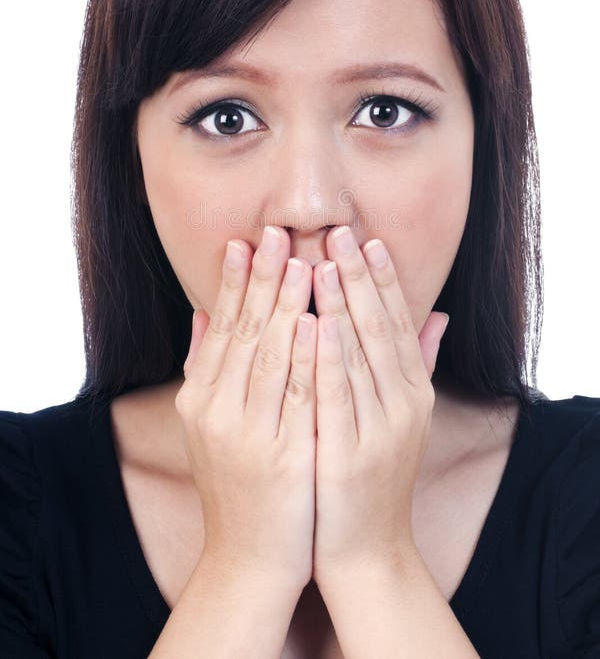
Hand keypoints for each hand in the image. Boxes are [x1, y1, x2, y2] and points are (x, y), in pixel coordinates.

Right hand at [175, 225, 317, 591]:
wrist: (250, 558)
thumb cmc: (238, 483)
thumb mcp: (210, 424)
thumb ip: (205, 366)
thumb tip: (201, 312)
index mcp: (201, 399)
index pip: (221, 327)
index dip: (234, 281)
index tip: (247, 239)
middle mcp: (216, 412)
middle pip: (243, 332)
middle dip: (262, 279)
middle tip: (277, 232)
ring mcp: (248, 435)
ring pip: (269, 357)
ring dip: (286, 306)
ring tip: (302, 262)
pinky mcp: (282, 458)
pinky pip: (298, 398)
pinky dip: (307, 358)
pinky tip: (317, 323)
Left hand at [310, 226, 448, 585]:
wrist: (365, 550)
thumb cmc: (370, 474)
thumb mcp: (401, 417)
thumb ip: (415, 364)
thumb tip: (439, 315)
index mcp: (412, 393)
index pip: (396, 324)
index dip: (382, 280)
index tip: (366, 239)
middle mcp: (403, 407)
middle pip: (379, 330)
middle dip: (358, 278)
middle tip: (338, 231)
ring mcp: (378, 431)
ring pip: (358, 356)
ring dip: (341, 306)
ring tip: (323, 261)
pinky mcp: (349, 456)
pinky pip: (335, 398)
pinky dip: (326, 359)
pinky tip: (313, 323)